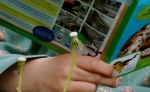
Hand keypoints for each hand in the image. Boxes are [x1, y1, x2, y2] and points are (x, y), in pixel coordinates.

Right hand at [0, 54, 118, 91]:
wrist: (34, 76)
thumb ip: (84, 63)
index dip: (106, 69)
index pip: (93, 64)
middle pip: (93, 78)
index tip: (113, 72)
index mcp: (71, 59)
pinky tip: (86, 90)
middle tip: (115, 82)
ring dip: (95, 88)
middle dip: (107, 81)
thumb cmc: (56, 66)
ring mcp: (63, 86)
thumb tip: (105, 68)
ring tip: (95, 86)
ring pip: (89, 89)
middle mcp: (68, 72)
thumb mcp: (69, 60)